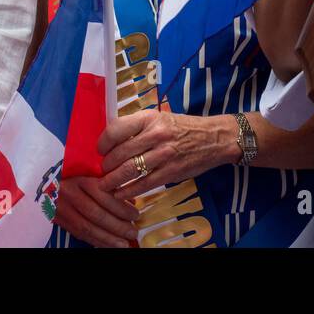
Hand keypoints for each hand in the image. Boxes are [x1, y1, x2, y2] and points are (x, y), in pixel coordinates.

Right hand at [52, 176, 139, 247]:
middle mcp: (71, 194)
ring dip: (108, 238)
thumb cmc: (73, 176)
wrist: (47, 184)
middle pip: (97, 214)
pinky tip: (109, 245)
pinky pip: (80, 234)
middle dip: (117, 226)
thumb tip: (131, 201)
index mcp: (81, 179)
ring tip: (124, 244)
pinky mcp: (60, 221)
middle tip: (133, 232)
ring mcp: (63, 209)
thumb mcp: (90, 174)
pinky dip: (96, 241)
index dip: (121, 207)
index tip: (135, 214)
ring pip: (88, 227)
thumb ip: (109, 186)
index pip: (103, 195)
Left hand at [97, 110, 237, 198]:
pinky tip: (120, 194)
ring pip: (129, 170)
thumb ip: (138, 127)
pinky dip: (128, 191)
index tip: (99, 151)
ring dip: (113, 180)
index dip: (103, 143)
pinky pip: (144, 184)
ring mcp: (164, 154)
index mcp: (149, 118)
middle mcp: (155, 135)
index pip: (116, 129)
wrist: (214, 138)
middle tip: (101, 171)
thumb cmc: (182, 127)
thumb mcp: (159, 118)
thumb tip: (111, 140)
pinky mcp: (171, 172)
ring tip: (105, 185)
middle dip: (106, 165)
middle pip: (120, 153)